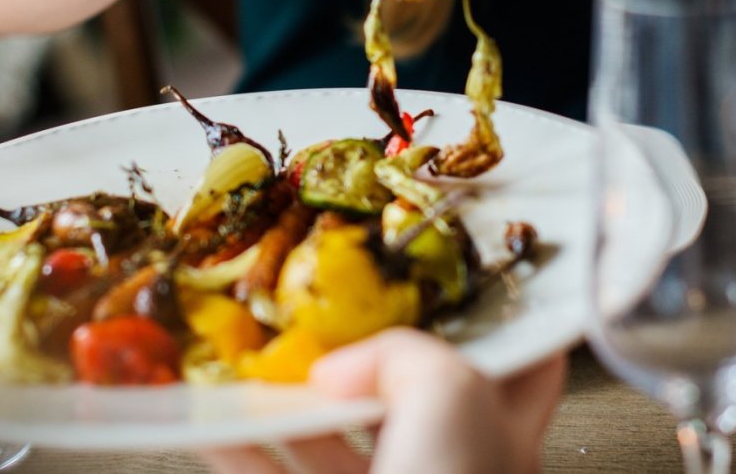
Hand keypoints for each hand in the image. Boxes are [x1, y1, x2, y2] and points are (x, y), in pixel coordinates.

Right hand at [200, 328, 566, 473]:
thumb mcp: (451, 395)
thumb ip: (406, 355)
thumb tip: (345, 364)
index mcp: (505, 431)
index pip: (522, 363)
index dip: (496, 320)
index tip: (457, 280)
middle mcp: (452, 465)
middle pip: (410, 393)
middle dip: (365, 354)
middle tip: (327, 314)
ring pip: (336, 437)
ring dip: (291, 399)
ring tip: (256, 361)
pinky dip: (242, 449)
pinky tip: (213, 423)